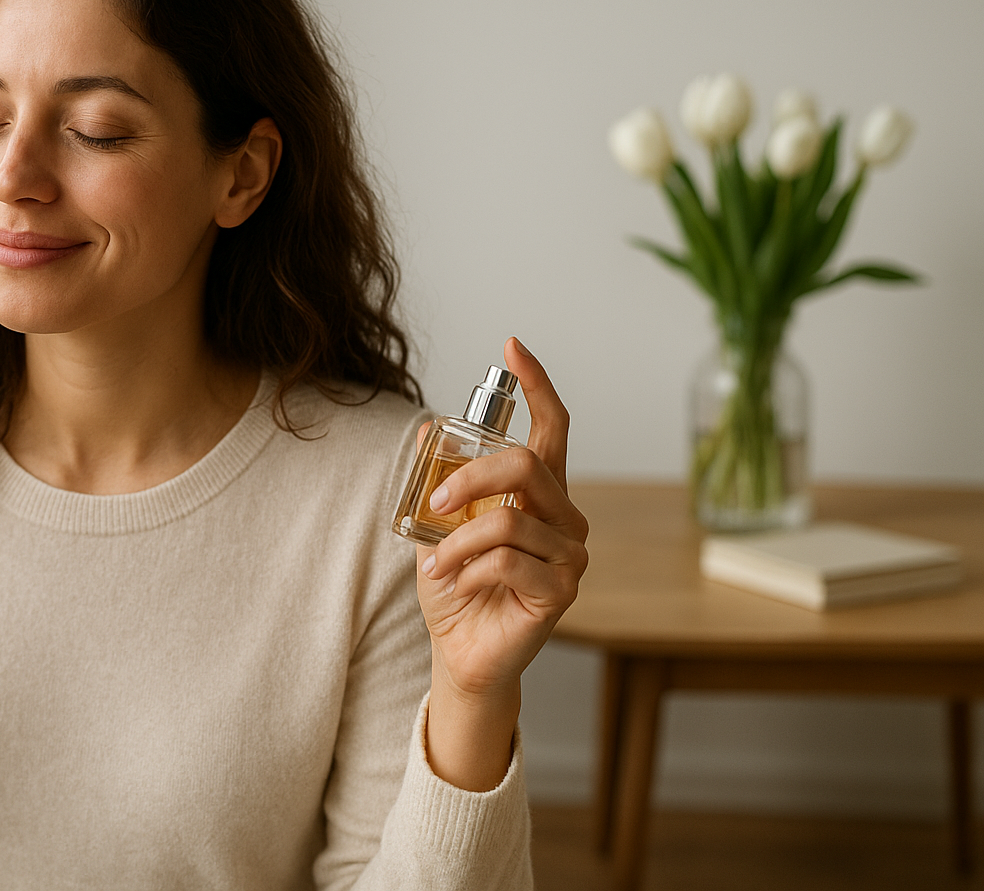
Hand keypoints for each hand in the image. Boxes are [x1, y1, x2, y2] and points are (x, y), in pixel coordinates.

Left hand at [414, 337, 588, 787]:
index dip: (536, 384)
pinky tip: (455, 583)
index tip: (512, 345)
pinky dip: (467, 568)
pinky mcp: (560, 591)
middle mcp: (564, 517)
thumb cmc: (457, 586)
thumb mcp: (437, 525)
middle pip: (527, 465)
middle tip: (432, 500)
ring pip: (508, 520)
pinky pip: (508, 562)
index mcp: (540, 493)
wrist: (461, 650)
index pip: (552, 427)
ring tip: (435, 563)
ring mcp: (569, 555)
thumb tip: (427, 428)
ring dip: (456, 541)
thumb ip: (439, 482)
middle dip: (470, 477)